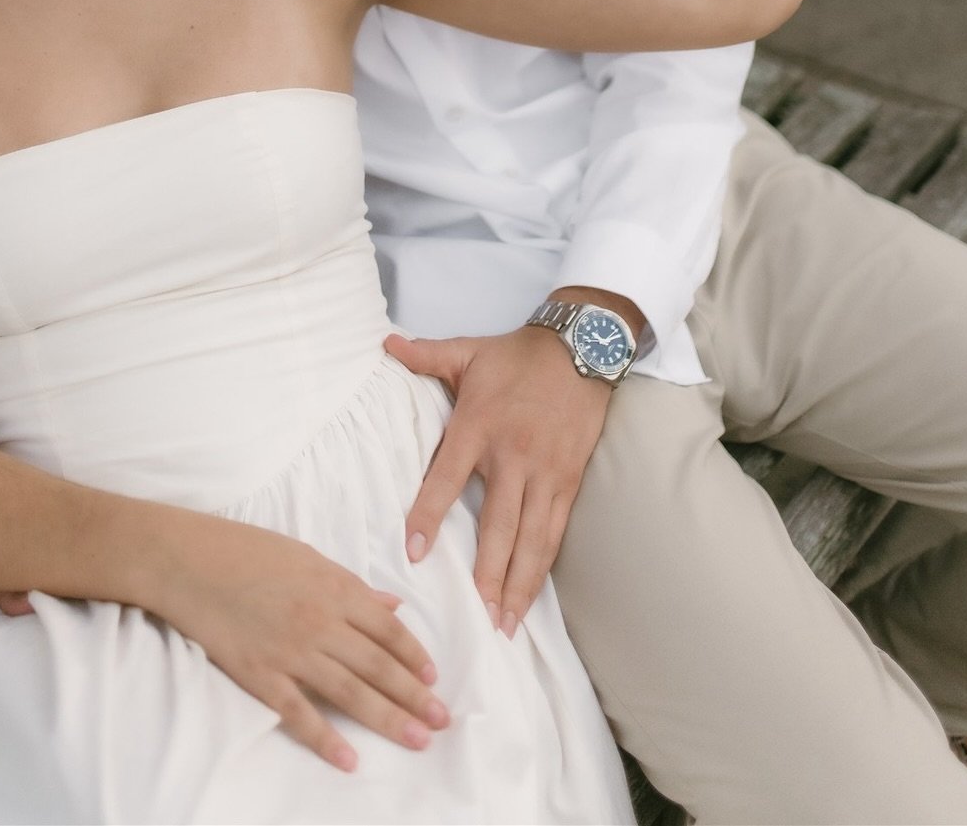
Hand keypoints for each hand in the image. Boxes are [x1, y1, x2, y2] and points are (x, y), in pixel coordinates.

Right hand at [153, 514, 448, 773]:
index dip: (414, 658)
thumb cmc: (246, 550)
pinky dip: (327, 739)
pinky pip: (301, 714)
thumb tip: (392, 607)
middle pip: (378, 667)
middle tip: (441, 722)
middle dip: (415, 697)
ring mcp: (291, 652)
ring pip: (351, 693)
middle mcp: (321, 622)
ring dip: (389, 719)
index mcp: (334, 588)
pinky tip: (350, 759)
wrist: (188, 561)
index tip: (433, 680)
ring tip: (417, 740)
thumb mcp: (307, 556)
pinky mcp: (261, 676)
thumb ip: (352, 586)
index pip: (388, 631)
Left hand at [383, 325, 610, 633]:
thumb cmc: (516, 355)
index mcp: (479, 426)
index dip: (429, 514)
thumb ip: (425, 355)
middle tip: (476, 614)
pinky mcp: (569, 481)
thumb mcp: (468, 350)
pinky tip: (531, 595)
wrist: (581, 348)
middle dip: (488, 572)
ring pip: (531, 537)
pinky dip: (542, 566)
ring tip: (504, 623)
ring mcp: (544, 472)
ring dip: (517, 583)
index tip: (413, 551)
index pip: (448, 477)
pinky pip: (555, 531)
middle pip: (498, 524)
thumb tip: (384, 344)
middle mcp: (512, 455)